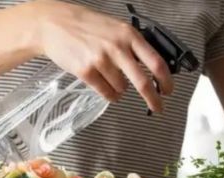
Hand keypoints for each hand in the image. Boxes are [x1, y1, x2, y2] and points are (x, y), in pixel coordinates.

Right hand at [30, 0, 172, 112]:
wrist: (55, 24)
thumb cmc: (86, 26)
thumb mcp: (116, 28)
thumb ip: (133, 45)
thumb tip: (152, 67)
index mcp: (129, 35)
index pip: (156, 62)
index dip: (166, 80)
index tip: (168, 90)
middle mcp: (117, 48)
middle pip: (143, 82)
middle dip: (153, 99)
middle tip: (157, 107)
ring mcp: (101, 60)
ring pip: (122, 89)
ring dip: (121, 89)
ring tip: (110, 77)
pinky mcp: (86, 72)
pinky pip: (106, 93)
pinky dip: (109, 94)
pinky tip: (105, 86)